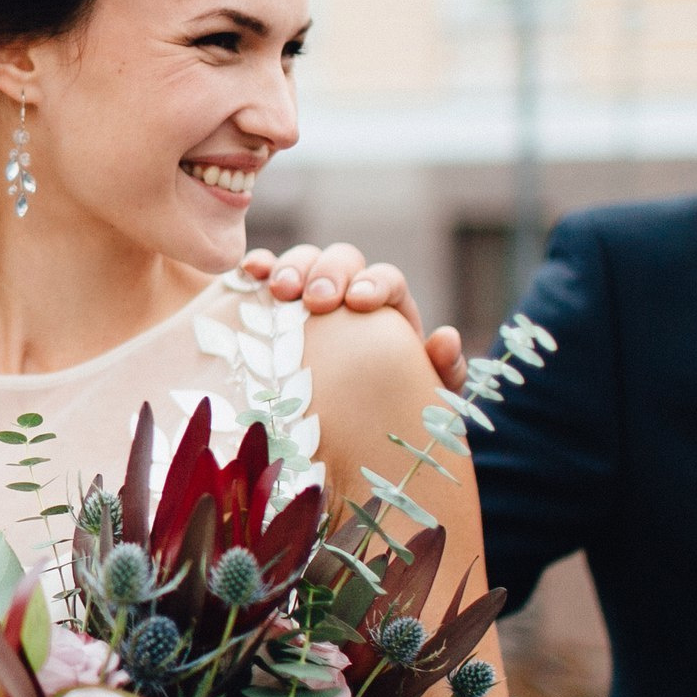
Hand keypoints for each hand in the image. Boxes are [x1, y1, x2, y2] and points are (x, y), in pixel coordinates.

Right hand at [240, 242, 468, 391]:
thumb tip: (446, 336)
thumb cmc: (382, 411)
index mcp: (388, 309)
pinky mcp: (270, 302)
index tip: (359, 302)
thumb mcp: (419, 400)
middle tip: (315, 301)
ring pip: (303, 259)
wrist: (335, 437)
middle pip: (343, 259)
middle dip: (329, 272)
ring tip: (279, 291)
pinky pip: (264, 272)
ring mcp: (306, 292)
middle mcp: (346, 291)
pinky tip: (250, 273)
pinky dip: (258, 266)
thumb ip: (442, 371)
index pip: (386, 279)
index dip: (374, 283)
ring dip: (292, 266)